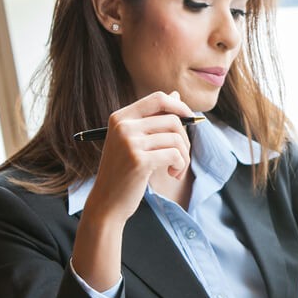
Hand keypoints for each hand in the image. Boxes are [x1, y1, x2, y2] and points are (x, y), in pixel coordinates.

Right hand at [83, 91, 193, 225]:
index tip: (190, 119)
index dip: (179, 106)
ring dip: (184, 156)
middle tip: (181, 156)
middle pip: (172, 119)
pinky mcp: (139, 160)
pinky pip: (175, 155)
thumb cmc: (124, 172)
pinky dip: (180, 166)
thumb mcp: (134, 141)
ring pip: (176, 139)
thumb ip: (153, 119)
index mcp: (120, 117)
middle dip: (184, 139)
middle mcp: (123, 126)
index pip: (158, 98)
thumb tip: (175, 94)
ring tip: (176, 169)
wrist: (107, 203)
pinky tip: (173, 175)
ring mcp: (130, 142)